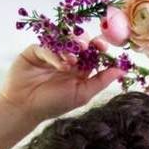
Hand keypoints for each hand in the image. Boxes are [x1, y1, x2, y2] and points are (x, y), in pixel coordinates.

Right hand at [0, 44, 124, 122]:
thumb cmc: (54, 104)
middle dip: (85, 42)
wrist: (25, 107)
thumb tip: (122, 70)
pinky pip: (47, 46)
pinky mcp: (35, 51)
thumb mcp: (82, 94)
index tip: (102, 45)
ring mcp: (50, 53)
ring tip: (72, 60)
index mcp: (80, 69)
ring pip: (63, 40)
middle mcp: (66, 59)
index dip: (98, 47)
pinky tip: (60, 65)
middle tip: (88, 46)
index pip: (92, 53)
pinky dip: (55, 54)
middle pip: (79, 42)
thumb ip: (101, 81)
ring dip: (70, 46)